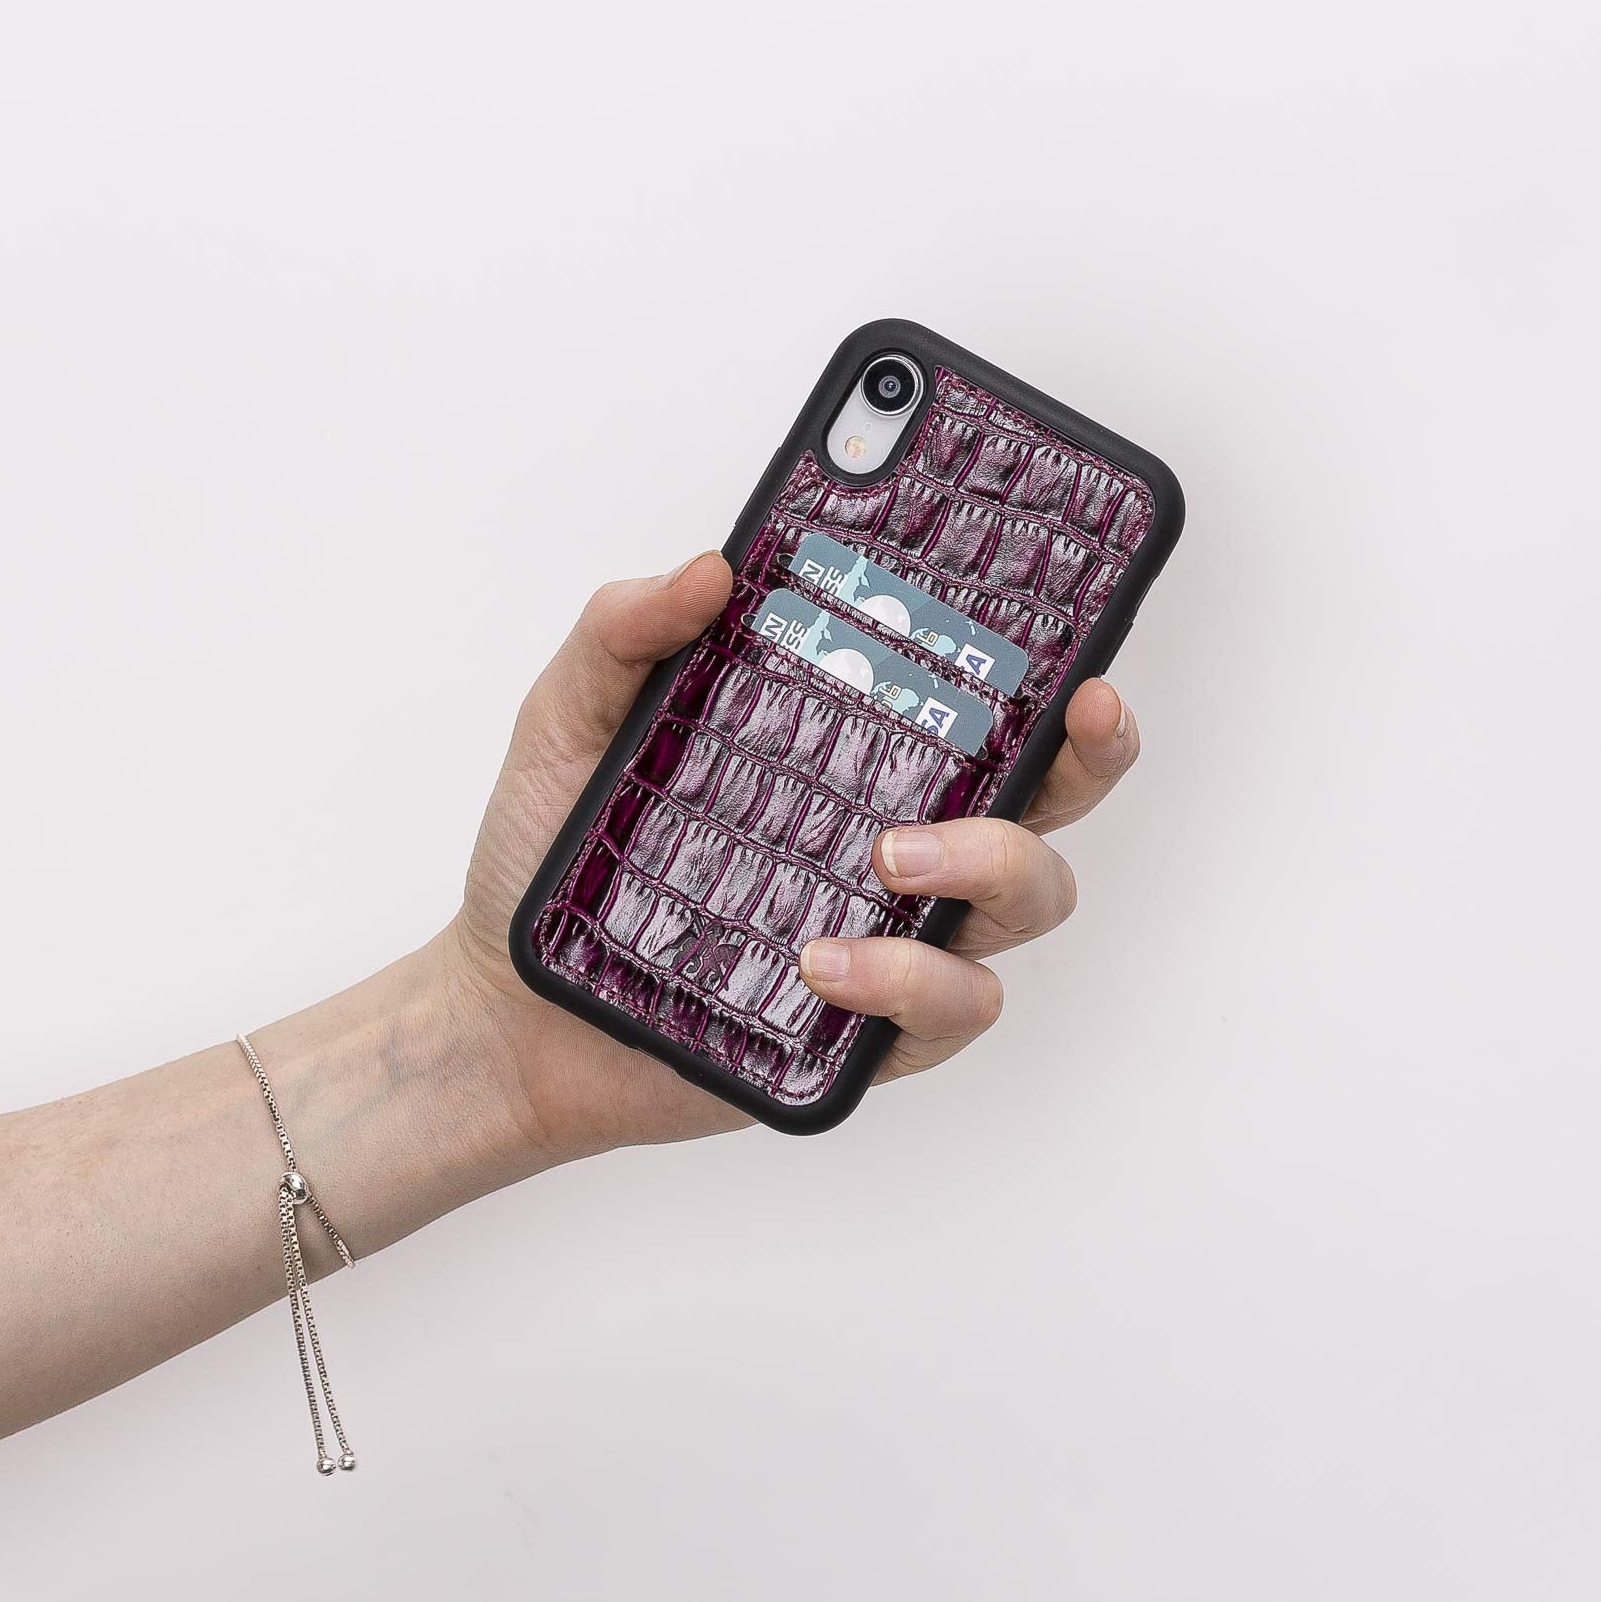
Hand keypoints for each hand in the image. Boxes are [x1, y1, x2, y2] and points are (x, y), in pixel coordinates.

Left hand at [445, 552, 1141, 1164]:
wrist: (513, 1008)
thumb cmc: (555, 859)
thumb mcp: (572, 718)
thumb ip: (626, 631)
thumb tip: (711, 568)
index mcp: (857, 756)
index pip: (985, 707)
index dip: (1056, 673)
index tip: (1078, 642)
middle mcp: (899, 841)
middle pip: (1051, 799)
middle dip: (1087, 755)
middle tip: (1066, 718)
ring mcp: (898, 937)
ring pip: (1030, 900)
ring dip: (990, 864)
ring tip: (890, 857)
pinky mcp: (874, 1032)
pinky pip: (955, 1009)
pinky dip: (910, 982)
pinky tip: (824, 962)